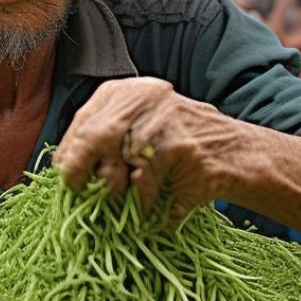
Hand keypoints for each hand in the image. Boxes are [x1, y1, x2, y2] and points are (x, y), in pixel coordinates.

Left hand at [54, 77, 256, 223]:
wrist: (239, 155)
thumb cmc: (184, 145)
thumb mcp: (146, 123)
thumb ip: (109, 132)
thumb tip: (61, 162)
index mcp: (132, 90)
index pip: (85, 119)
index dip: (69, 150)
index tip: (64, 174)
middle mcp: (146, 99)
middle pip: (94, 136)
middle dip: (80, 168)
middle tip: (77, 191)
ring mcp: (163, 121)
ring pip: (117, 162)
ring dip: (114, 189)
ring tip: (121, 197)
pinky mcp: (178, 147)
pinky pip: (143, 183)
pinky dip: (140, 202)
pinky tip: (145, 209)